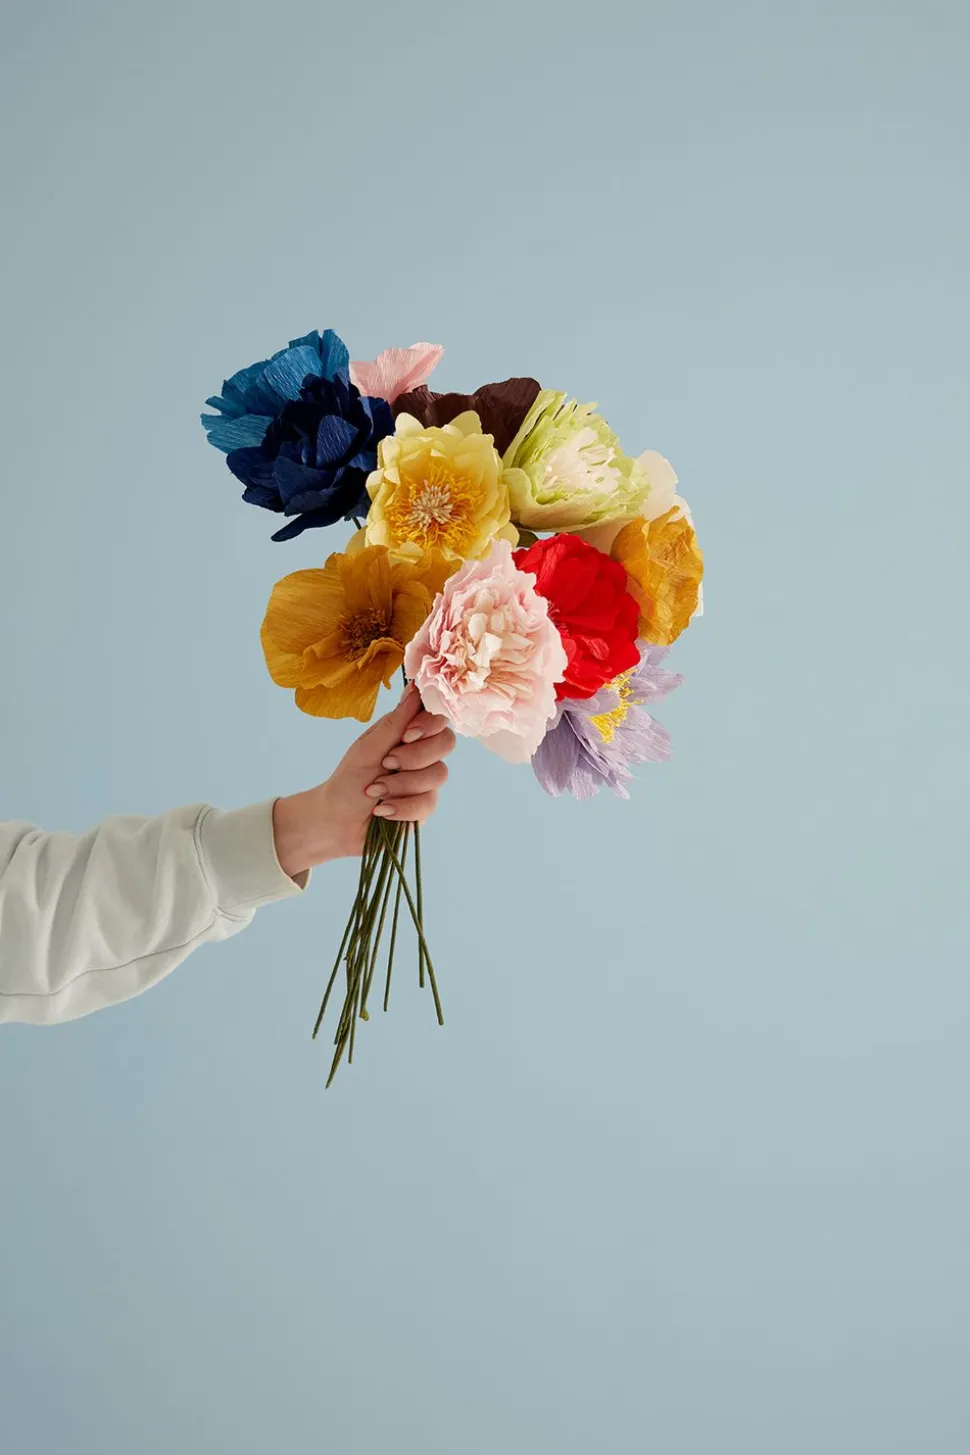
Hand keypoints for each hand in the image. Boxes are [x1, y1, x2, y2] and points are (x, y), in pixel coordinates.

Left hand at [272, 684, 455, 877]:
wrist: (336, 823)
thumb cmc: (348, 781)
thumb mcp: (367, 749)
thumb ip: (394, 722)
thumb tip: (415, 687)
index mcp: (407, 733)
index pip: (437, 717)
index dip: (429, 724)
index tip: (407, 735)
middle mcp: (422, 754)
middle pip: (446, 742)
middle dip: (415, 755)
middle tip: (387, 764)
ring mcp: (426, 782)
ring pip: (439, 774)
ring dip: (402, 784)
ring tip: (375, 791)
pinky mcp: (425, 808)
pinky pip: (429, 803)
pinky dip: (401, 807)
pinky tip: (382, 810)